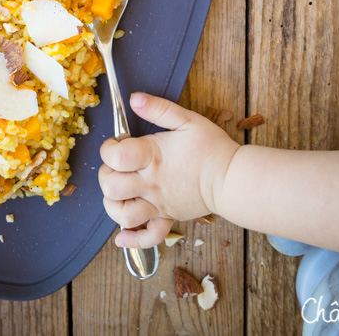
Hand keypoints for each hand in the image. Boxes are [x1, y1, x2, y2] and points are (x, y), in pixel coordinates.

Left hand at [98, 92, 238, 248]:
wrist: (233, 178)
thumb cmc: (212, 147)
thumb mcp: (187, 119)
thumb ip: (159, 108)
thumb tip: (134, 98)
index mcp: (153, 157)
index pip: (116, 158)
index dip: (108, 148)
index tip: (117, 142)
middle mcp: (151, 184)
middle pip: (111, 187)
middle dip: (106, 174)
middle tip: (117, 165)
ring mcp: (158, 204)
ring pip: (123, 215)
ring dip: (112, 204)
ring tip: (119, 190)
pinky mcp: (167, 218)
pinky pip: (147, 238)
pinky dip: (131, 240)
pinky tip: (122, 236)